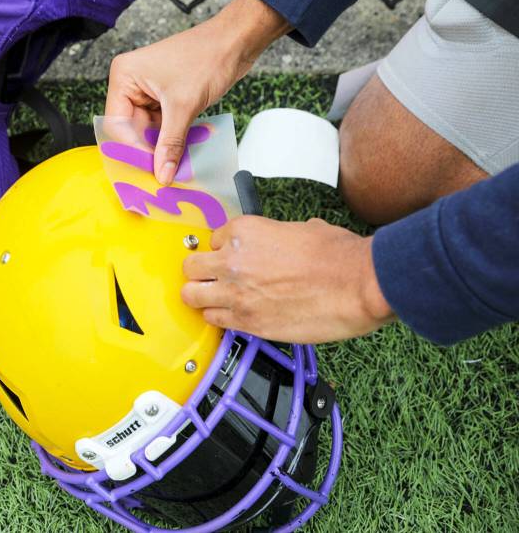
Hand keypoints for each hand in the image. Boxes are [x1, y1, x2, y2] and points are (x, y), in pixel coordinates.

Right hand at [107, 0, 290, 183]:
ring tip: (174, 169)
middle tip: (161, 176)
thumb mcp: (184, 105)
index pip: (118, 124)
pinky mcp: (166, 97)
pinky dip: (172, 140)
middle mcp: (131, 83)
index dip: (132, 149)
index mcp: (124, 76)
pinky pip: (163, 126)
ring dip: (162, 148)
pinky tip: (181, 155)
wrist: (237, 41)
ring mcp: (149, 90)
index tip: (148, 172)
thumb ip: (170, 143)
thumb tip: (161, 175)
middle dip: (148, 152)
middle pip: (132, 129)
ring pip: (148, 131)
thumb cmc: (207, 57)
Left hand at [181, 216, 395, 343]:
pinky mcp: (248, 322)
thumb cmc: (339, 256)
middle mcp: (232, 261)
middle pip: (190, 268)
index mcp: (244, 231)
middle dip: (200, 273)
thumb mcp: (303, 228)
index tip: (230, 258)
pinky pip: (214, 320)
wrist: (359, 286)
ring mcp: (236, 293)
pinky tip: (234, 316)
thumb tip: (281, 240)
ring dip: (203, 298)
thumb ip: (278, 235)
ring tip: (218, 300)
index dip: (222, 251)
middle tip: (213, 279)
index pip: (211, 240)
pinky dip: (220, 318)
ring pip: (192, 296)